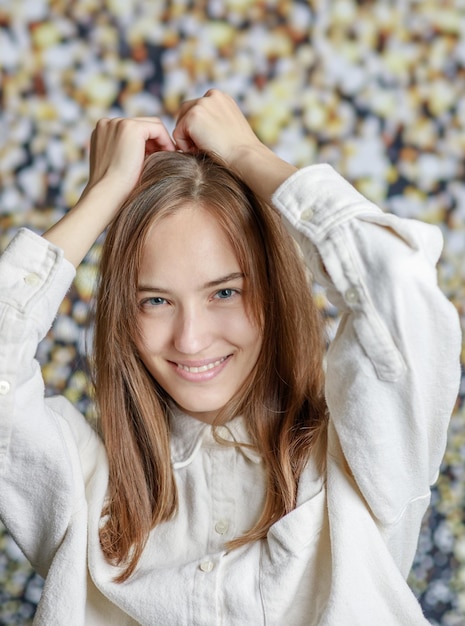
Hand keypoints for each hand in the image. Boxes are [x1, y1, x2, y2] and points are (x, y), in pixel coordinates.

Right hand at [43, 117, 175, 266]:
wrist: (107, 193)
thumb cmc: (114, 187)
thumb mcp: (118, 164)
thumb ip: (126, 151)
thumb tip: (150, 151)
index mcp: (102, 131)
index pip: (131, 129)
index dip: (146, 142)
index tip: (156, 157)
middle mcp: (108, 122)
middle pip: (141, 124)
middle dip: (154, 140)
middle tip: (165, 156)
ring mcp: (118, 122)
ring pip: (150, 124)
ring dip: (160, 140)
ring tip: (167, 157)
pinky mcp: (131, 127)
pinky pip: (157, 127)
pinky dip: (165, 140)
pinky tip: (168, 154)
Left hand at [174, 89, 296, 201]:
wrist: (245, 156)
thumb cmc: (240, 150)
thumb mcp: (229, 127)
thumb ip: (214, 121)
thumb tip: (197, 129)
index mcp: (221, 97)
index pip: (196, 109)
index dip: (197, 129)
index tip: (209, 142)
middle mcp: (211, 95)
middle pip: (184, 113)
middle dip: (188, 132)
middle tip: (203, 147)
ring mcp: (201, 104)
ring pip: (180, 124)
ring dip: (187, 140)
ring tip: (204, 149)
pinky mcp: (193, 116)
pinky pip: (177, 134)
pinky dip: (184, 146)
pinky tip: (200, 150)